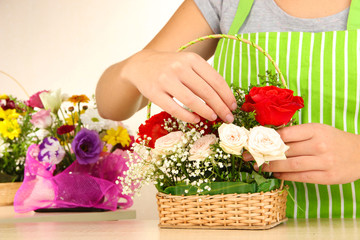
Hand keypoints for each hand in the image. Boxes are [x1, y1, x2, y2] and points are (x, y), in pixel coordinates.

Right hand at [125, 49, 236, 122]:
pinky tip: (196, 120)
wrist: (141, 64)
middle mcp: (179, 67)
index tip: (233, 106)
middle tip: (228, 118)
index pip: (216, 80)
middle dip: (221, 107)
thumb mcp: (188, 63)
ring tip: (214, 118)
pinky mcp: (154, 93)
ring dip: (206, 112)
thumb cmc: (171, 67)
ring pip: (192, 101)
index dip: (227, 95)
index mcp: (192, 59)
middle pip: (206, 92)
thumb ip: (204, 76)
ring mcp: (166, 80)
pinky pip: (175, 108)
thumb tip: (224, 99)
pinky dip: (188, 117)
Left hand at [243, 123, 359, 183]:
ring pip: (290, 165)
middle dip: (263, 153)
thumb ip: (297, 133)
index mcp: (315, 130)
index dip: (265, 138)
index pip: (285, 133)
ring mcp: (323, 162)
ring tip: (258, 167)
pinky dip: (284, 176)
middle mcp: (318, 145)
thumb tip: (270, 137)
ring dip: (271, 167)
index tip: (252, 141)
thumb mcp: (318, 130)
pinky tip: (275, 175)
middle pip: (285, 150)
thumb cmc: (335, 140)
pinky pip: (300, 177)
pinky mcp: (326, 177)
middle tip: (248, 155)